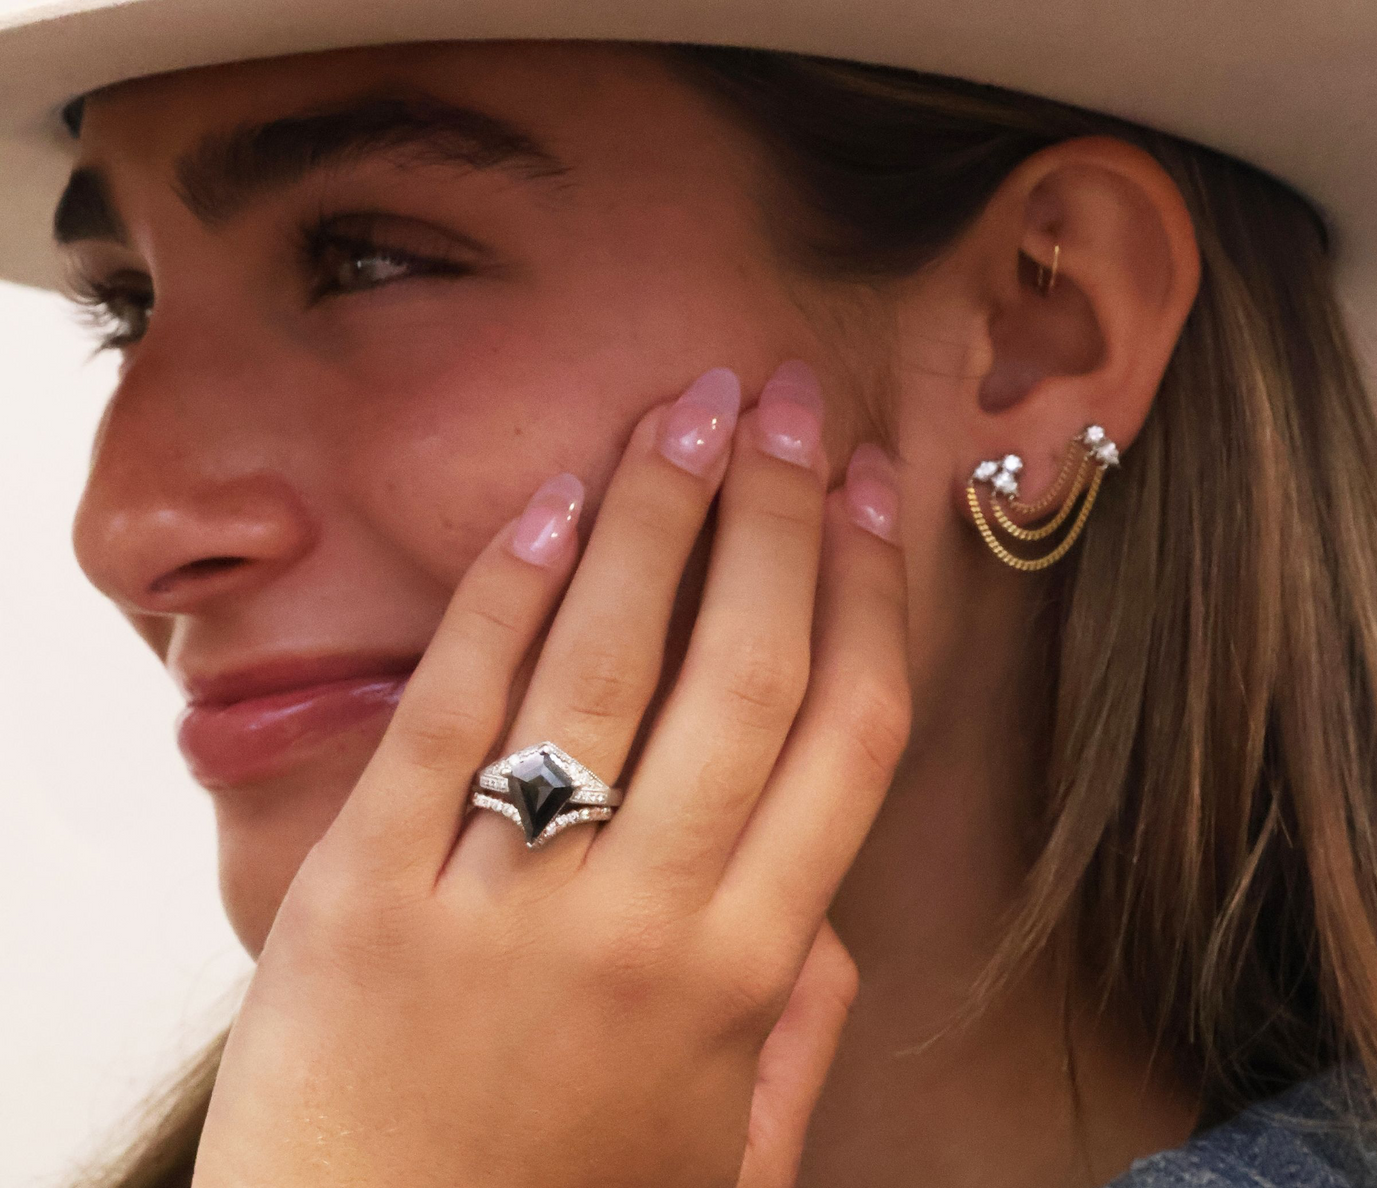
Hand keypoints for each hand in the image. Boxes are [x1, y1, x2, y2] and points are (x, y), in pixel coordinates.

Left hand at [192, 361, 910, 1187]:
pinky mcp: (366, 889)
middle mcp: (643, 923)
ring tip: (692, 406)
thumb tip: (826, 910)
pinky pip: (454, 709)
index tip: (879, 485)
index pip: (845, 733)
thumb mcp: (725, 1162)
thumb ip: (796, 1030)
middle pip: (745, 667)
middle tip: (792, 397)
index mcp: (746, 977)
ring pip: (608, 663)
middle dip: (780, 510)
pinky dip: (505, 594)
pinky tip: (550, 501)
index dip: (871, 588)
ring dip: (659, 514)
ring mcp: (502, 899)